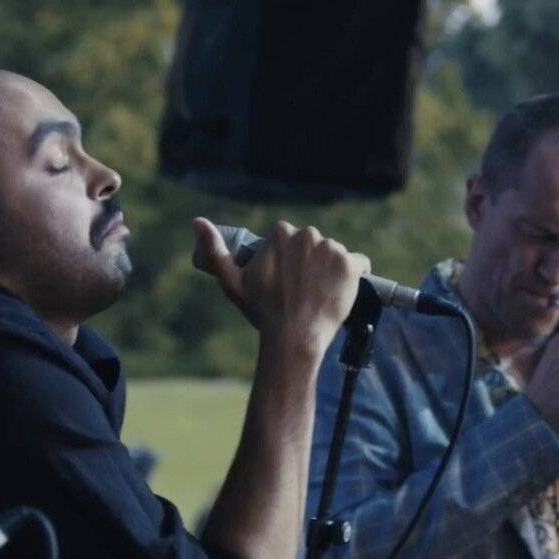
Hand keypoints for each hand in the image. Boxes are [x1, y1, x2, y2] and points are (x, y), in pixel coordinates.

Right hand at [192, 217, 368, 358]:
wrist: (292, 337)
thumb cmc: (262, 311)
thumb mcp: (232, 281)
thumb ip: (214, 250)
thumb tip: (197, 221)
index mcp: (281, 233)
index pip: (292, 239)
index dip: (291, 260)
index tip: (288, 280)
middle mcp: (308, 236)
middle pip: (316, 245)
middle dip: (312, 262)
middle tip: (304, 290)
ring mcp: (331, 249)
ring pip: (336, 254)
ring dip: (332, 269)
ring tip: (320, 294)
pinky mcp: (350, 265)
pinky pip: (361, 263)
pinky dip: (357, 274)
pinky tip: (344, 290)